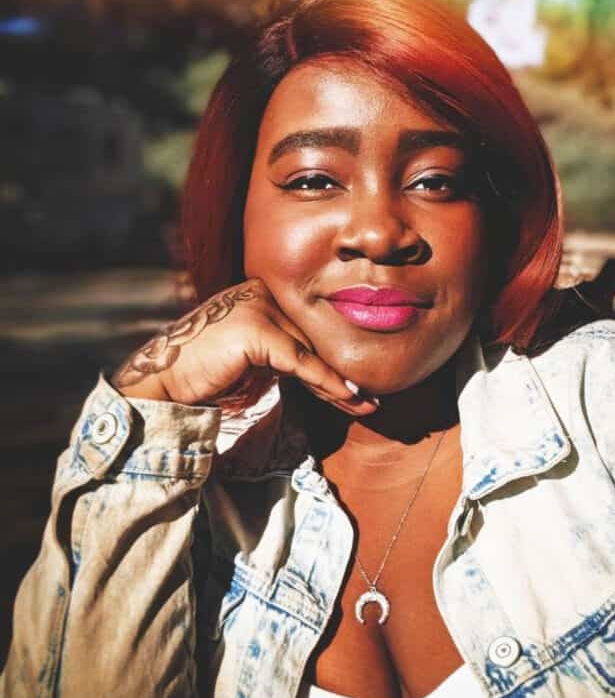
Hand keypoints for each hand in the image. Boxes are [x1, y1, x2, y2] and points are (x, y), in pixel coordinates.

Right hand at [111, 278, 377, 414]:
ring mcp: (258, 306)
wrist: (163, 382)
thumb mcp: (252, 359)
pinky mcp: (257, 328)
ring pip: (311, 351)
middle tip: (368, 402)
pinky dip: (327, 382)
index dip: (328, 364)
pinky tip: (349, 397)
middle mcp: (261, 291)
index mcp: (260, 293)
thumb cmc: (204, 375)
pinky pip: (302, 362)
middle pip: (311, 340)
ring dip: (339, 384)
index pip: (304, 331)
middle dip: (338, 376)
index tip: (354, 391)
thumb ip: (282, 355)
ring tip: (365, 405)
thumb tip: (323, 373)